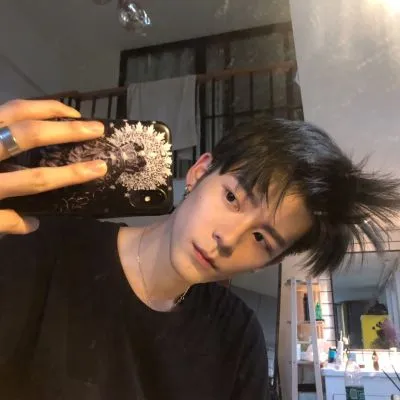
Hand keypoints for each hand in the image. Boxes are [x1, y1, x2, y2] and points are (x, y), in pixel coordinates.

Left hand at [0, 99, 107, 234]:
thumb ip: (3, 223)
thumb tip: (32, 222)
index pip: (36, 179)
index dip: (71, 174)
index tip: (101, 167)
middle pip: (28, 135)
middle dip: (68, 131)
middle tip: (97, 128)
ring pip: (15, 110)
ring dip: (49, 108)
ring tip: (74, 113)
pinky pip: (5, 108)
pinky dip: (27, 107)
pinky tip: (42, 112)